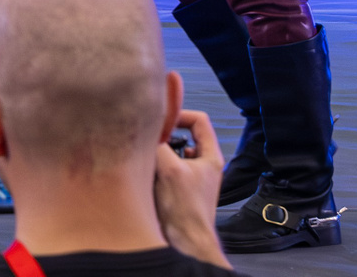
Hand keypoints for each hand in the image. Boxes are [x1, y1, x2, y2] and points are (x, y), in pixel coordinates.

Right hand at [154, 110, 228, 268]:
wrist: (185, 242)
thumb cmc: (187, 213)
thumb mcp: (170, 171)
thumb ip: (160, 145)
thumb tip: (148, 129)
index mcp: (210, 157)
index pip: (199, 120)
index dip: (180, 115)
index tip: (163, 118)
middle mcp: (201, 165)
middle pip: (183, 135)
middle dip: (165, 136)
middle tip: (152, 138)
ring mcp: (189, 177)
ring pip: (171, 153)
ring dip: (158, 154)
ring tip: (148, 159)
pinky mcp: (177, 189)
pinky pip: (163, 169)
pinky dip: (154, 168)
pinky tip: (146, 175)